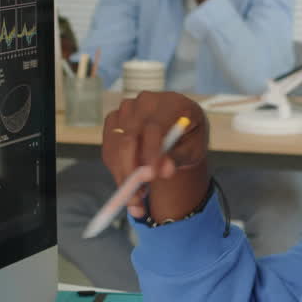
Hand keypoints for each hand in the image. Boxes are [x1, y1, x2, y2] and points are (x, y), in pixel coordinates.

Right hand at [101, 92, 210, 220]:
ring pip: (116, 147)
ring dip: (123, 176)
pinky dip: (116, 171)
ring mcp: (126, 110)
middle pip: (129, 138)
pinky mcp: (113, 121)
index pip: (154, 127)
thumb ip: (179, 158)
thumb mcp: (193, 149)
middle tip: (137, 199)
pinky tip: (130, 184)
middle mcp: (144, 103)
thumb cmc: (188, 138)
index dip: (151, 153)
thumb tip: (165, 171)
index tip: (152, 177)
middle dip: (131, 171)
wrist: (177, 128)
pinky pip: (108, 150)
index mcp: (170, 103)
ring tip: (138, 199)